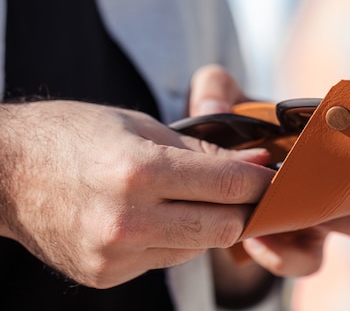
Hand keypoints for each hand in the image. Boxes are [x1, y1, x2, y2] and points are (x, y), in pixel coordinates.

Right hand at [0, 99, 273, 288]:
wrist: (6, 172)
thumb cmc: (75, 134)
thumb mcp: (141, 126)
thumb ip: (202, 153)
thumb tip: (255, 166)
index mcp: (138, 171)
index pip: (230, 186)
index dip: (261, 181)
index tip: (272, 175)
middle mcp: (127, 220)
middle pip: (224, 227)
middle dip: (240, 208)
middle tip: (240, 189)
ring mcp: (114, 254)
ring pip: (198, 248)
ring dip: (205, 223)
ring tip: (185, 197)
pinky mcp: (106, 275)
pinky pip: (166, 259)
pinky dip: (173, 240)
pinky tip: (153, 217)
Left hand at [191, 65, 349, 278]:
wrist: (207, 173)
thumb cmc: (227, 132)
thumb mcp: (219, 100)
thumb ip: (216, 89)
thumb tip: (217, 108)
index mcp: (333, 140)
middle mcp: (338, 179)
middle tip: (348, 187)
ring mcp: (321, 215)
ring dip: (335, 224)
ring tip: (292, 215)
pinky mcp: (294, 244)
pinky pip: (307, 261)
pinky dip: (285, 255)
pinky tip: (256, 241)